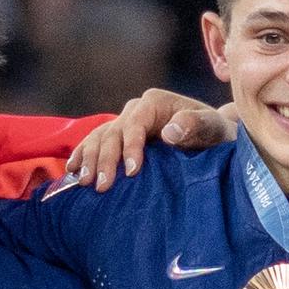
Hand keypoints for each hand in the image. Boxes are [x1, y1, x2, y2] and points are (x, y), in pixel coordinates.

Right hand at [62, 91, 236, 190]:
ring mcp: (125, 122)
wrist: (215, 137)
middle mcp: (136, 109)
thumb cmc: (216, 132)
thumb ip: (195, 125)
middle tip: (102, 186)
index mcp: (155, 102)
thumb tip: (168, 131)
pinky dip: (83, 156)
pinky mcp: (121, 137)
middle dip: (106, 159)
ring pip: (99, 138)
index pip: (136, 124)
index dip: (131, 147)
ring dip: (89, 160)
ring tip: (84, 182)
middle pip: (113, 133)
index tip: (131, 171)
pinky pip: (96, 144)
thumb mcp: (214, 127)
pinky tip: (71, 171)